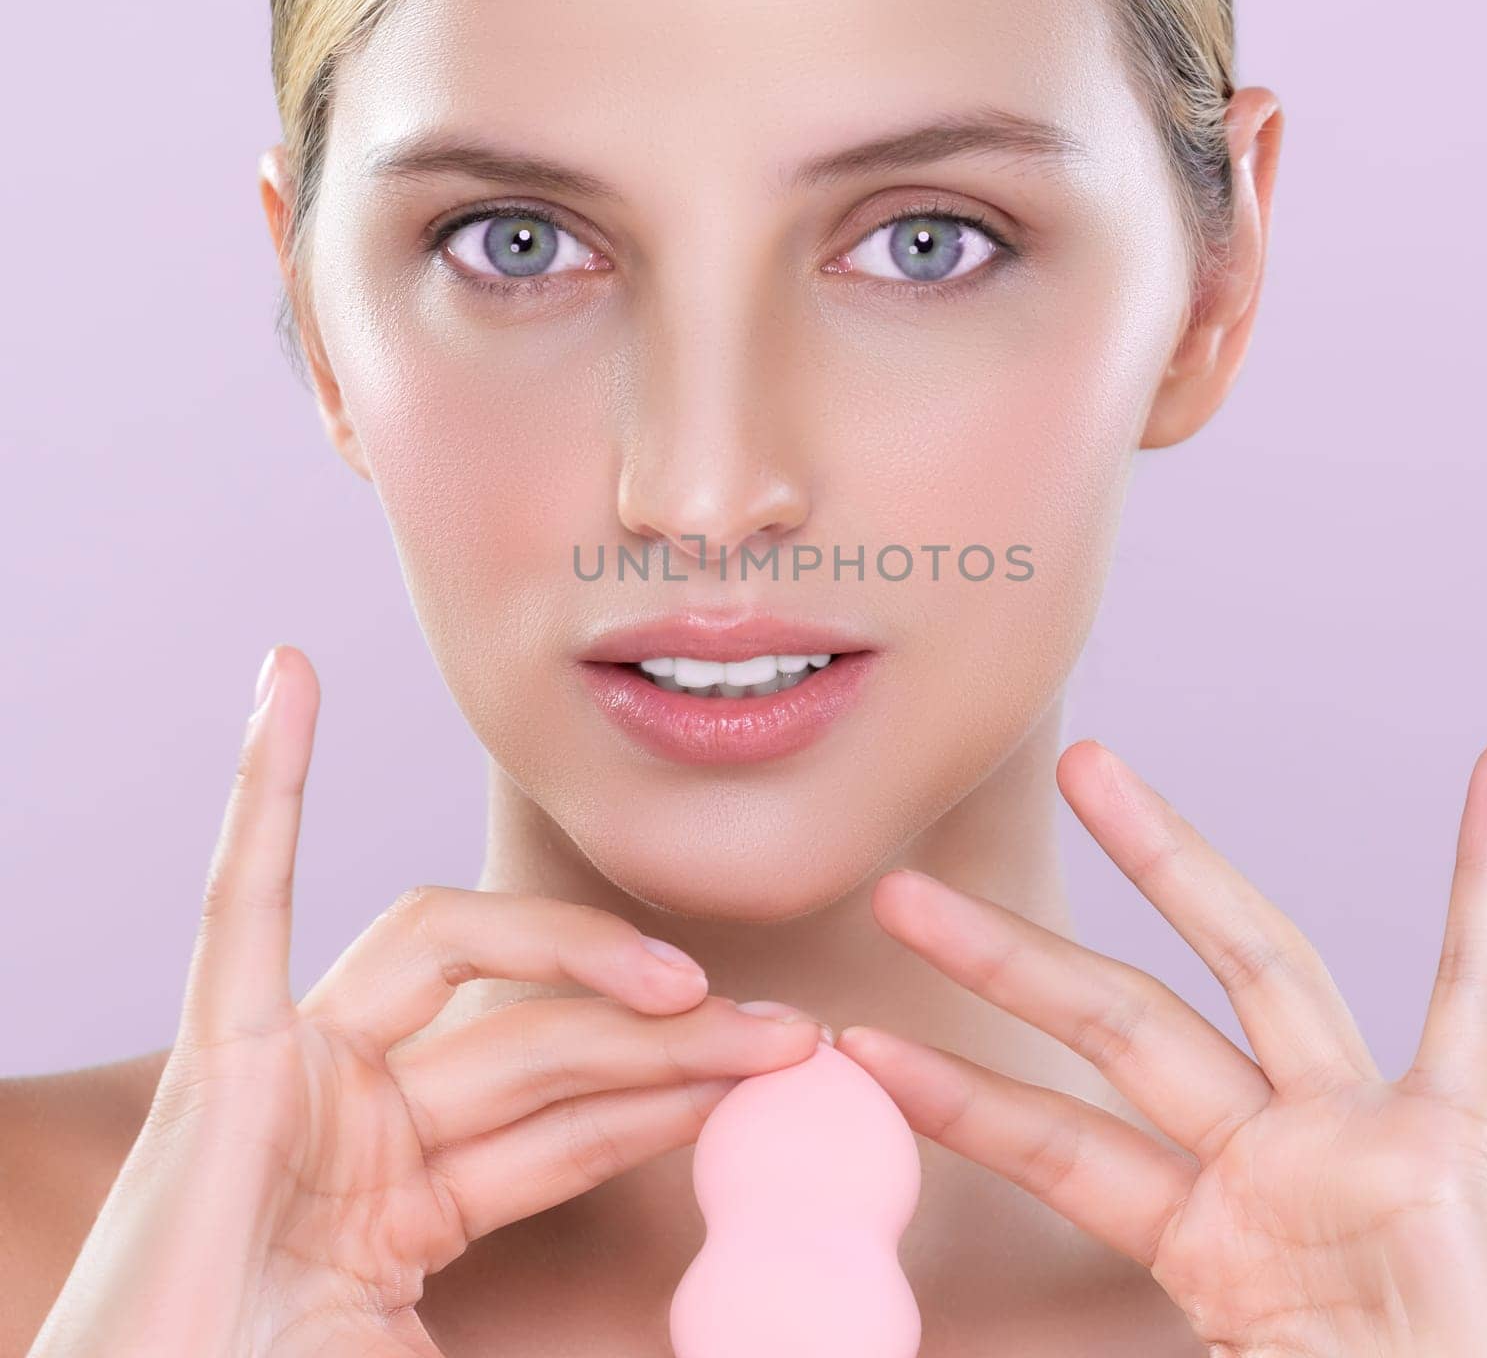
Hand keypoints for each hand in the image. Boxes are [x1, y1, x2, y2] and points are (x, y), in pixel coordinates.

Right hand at [27, 645, 825, 1357]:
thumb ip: (581, 1348)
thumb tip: (729, 1355)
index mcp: (396, 1206)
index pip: (565, 1123)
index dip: (669, 1096)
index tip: (771, 1073)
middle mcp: (348, 1124)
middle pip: (534, 1039)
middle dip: (660, 1037)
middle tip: (786, 1036)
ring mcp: (285, 1081)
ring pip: (456, 965)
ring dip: (572, 947)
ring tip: (686, 984)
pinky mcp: (217, 1057)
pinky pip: (241, 905)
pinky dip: (263, 789)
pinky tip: (287, 680)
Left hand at [835, 738, 1486, 1356]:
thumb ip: (1115, 1342)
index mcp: (1208, 1238)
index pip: (1055, 1144)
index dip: (958, 1090)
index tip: (862, 1038)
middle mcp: (1273, 1164)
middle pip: (1122, 1027)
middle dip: (1011, 954)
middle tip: (899, 889)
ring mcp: (1362, 1142)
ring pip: (1253, 968)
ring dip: (1168, 856)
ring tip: (1083, 765)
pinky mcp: (1455, 1147)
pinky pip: (1476, 1002)